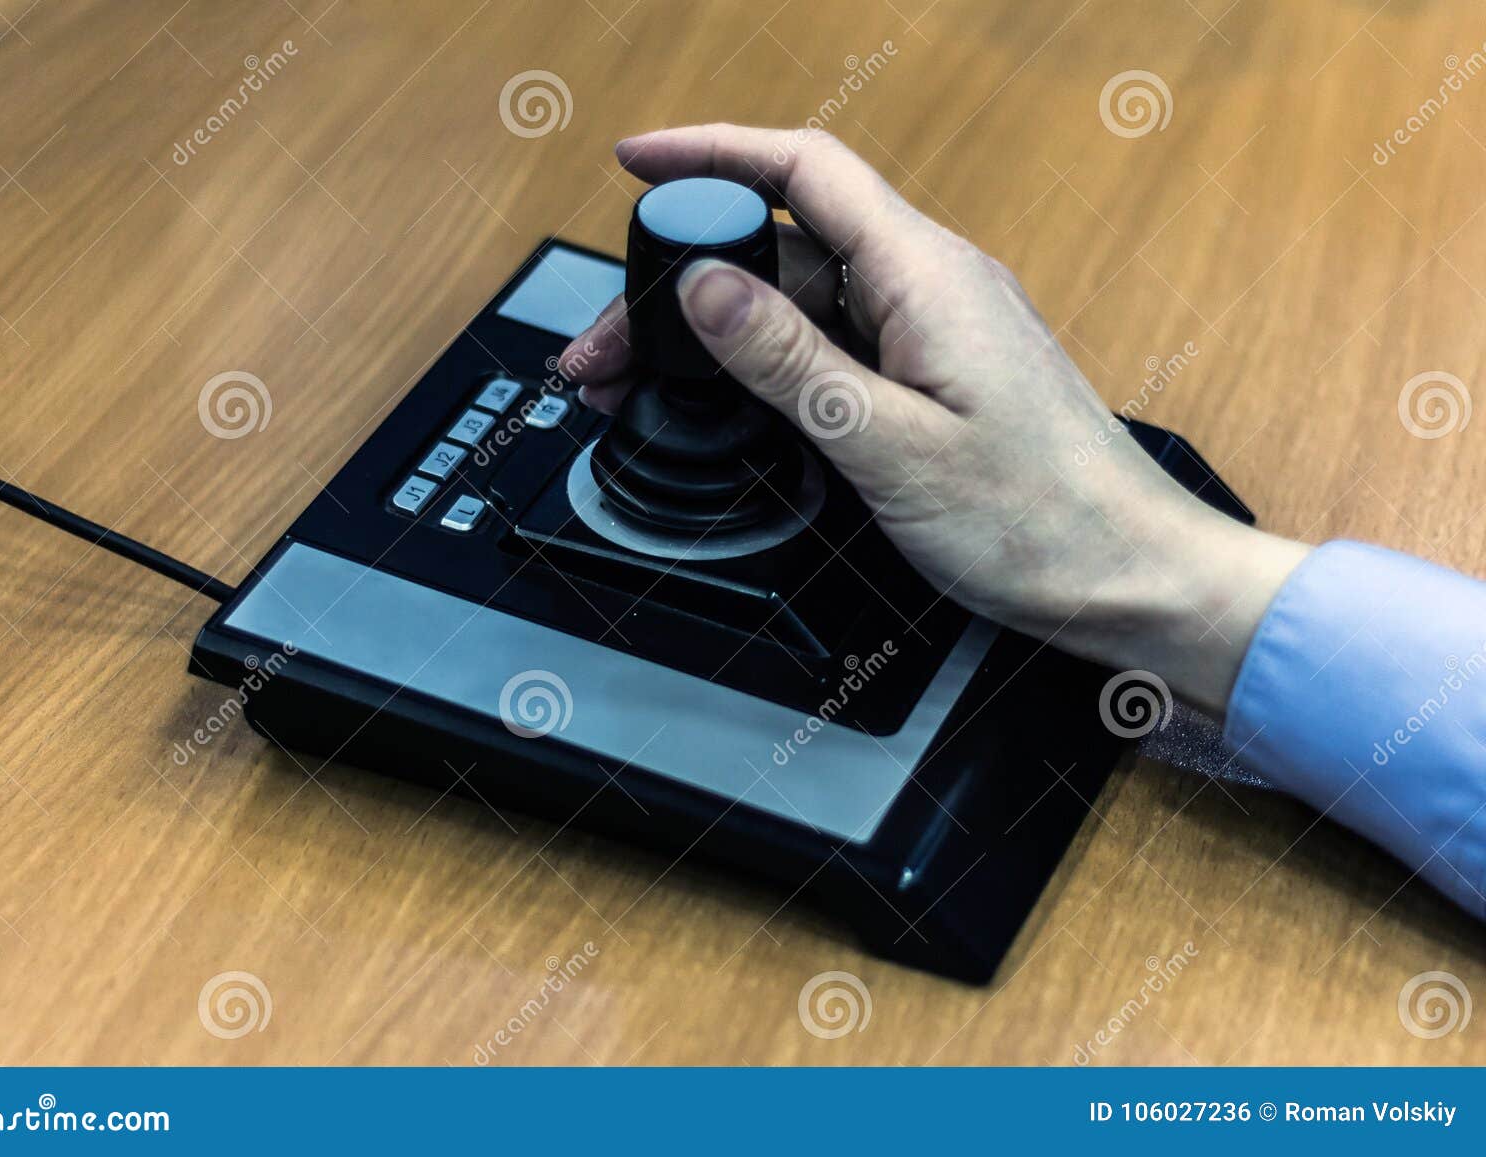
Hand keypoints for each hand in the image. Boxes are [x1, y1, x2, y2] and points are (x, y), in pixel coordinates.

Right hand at [560, 124, 1308, 714]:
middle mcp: (931, 285)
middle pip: (785, 243)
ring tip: (642, 386)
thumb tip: (705, 285)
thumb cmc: (1039, 522)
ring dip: (718, 332)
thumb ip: (791, 361)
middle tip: (609, 345)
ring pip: (803, 300)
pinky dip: (768, 363)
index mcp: (927, 277)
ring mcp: (933, 329)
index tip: (634, 162)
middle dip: (687, 277)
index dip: (711, 152)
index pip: (804, 169)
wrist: (1130, 577)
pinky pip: (836, 343)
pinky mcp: (933, 374)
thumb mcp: (890, 445)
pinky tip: (727, 403)